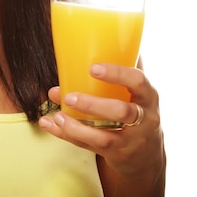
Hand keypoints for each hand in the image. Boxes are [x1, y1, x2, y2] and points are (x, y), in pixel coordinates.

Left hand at [39, 63, 163, 179]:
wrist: (146, 153)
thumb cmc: (134, 108)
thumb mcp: (134, 91)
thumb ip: (116, 70)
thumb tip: (87, 42)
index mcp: (147, 96)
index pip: (138, 81)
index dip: (116, 74)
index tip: (92, 68)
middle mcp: (144, 119)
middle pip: (121, 112)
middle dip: (93, 105)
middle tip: (68, 97)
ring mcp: (131, 141)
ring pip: (104, 137)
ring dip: (77, 127)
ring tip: (57, 115)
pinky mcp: (116, 154)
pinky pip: (89, 147)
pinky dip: (67, 135)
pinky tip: (49, 124)